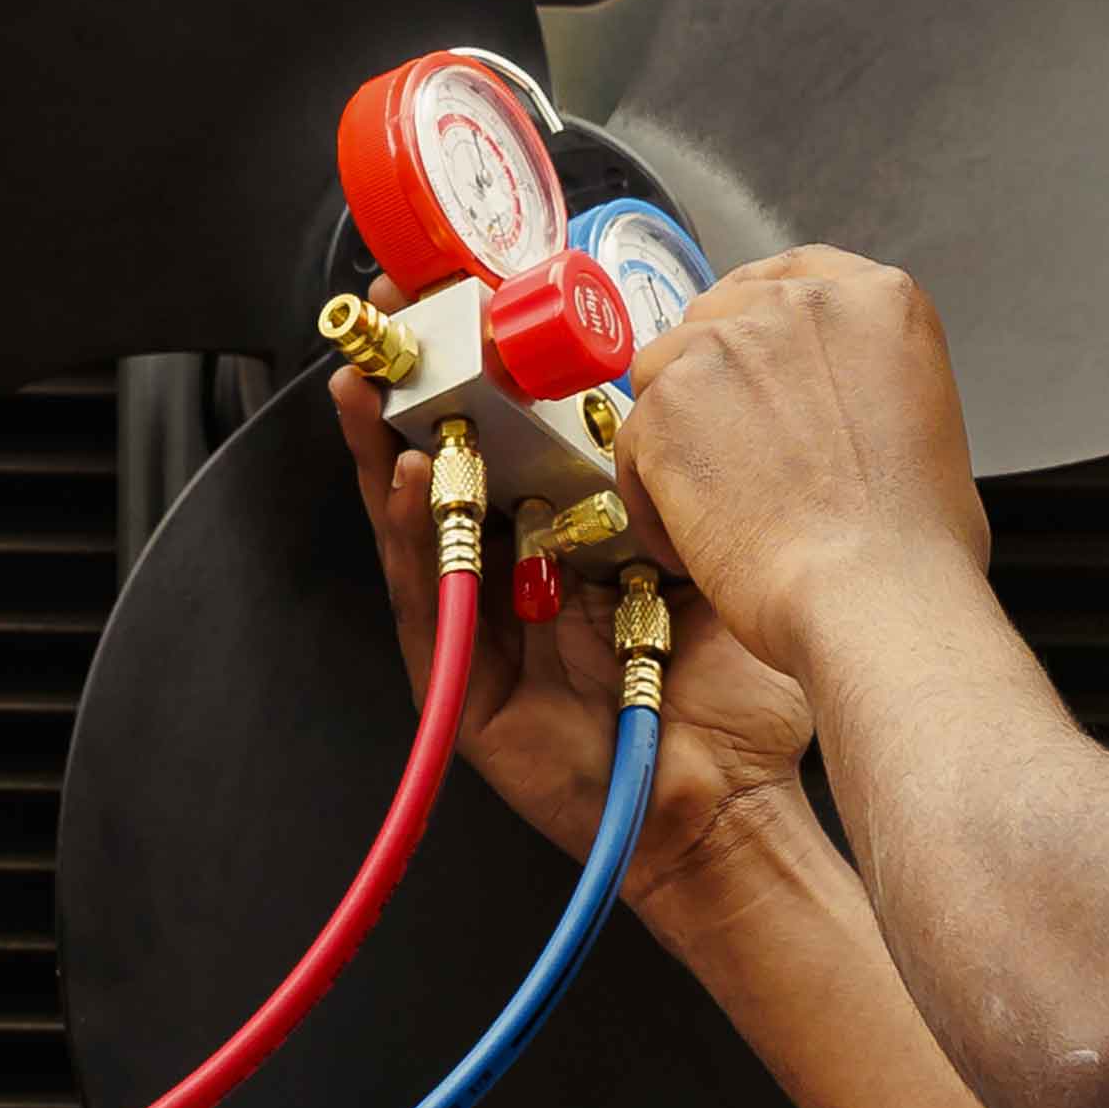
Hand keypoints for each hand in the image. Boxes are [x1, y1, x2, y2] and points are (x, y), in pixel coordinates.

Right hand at [334, 364, 824, 923]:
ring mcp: (484, 632)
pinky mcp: (460, 688)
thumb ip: (682, 488)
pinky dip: (412, 539)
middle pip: (453, 472)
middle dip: (416, 397)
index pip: (519, 444)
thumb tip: (671, 384)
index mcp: (579, 542)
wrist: (735, 804)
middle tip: (392, 324)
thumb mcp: (716, 558)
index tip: (469, 303)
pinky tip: (408, 480)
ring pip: (421, 528)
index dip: (487, 376)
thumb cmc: (740, 693)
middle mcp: (522, 578)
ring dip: (386, 454)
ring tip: (368, 385)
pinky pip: (426, 602)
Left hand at [602, 246, 990, 682]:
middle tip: (733, 454)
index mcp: (876, 299)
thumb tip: (822, 402)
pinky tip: (693, 541)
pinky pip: (634, 442)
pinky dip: (652, 495)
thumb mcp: (923, 418)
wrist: (873, 595)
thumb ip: (863, 379)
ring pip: (665, 374)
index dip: (758, 325)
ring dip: (678, 436)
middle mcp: (798, 304)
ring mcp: (724, 345)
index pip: (789, 277)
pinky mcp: (666, 403)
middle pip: (717, 318)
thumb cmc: (914, 543)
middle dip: (713, 383)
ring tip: (715, 510)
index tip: (750, 366)